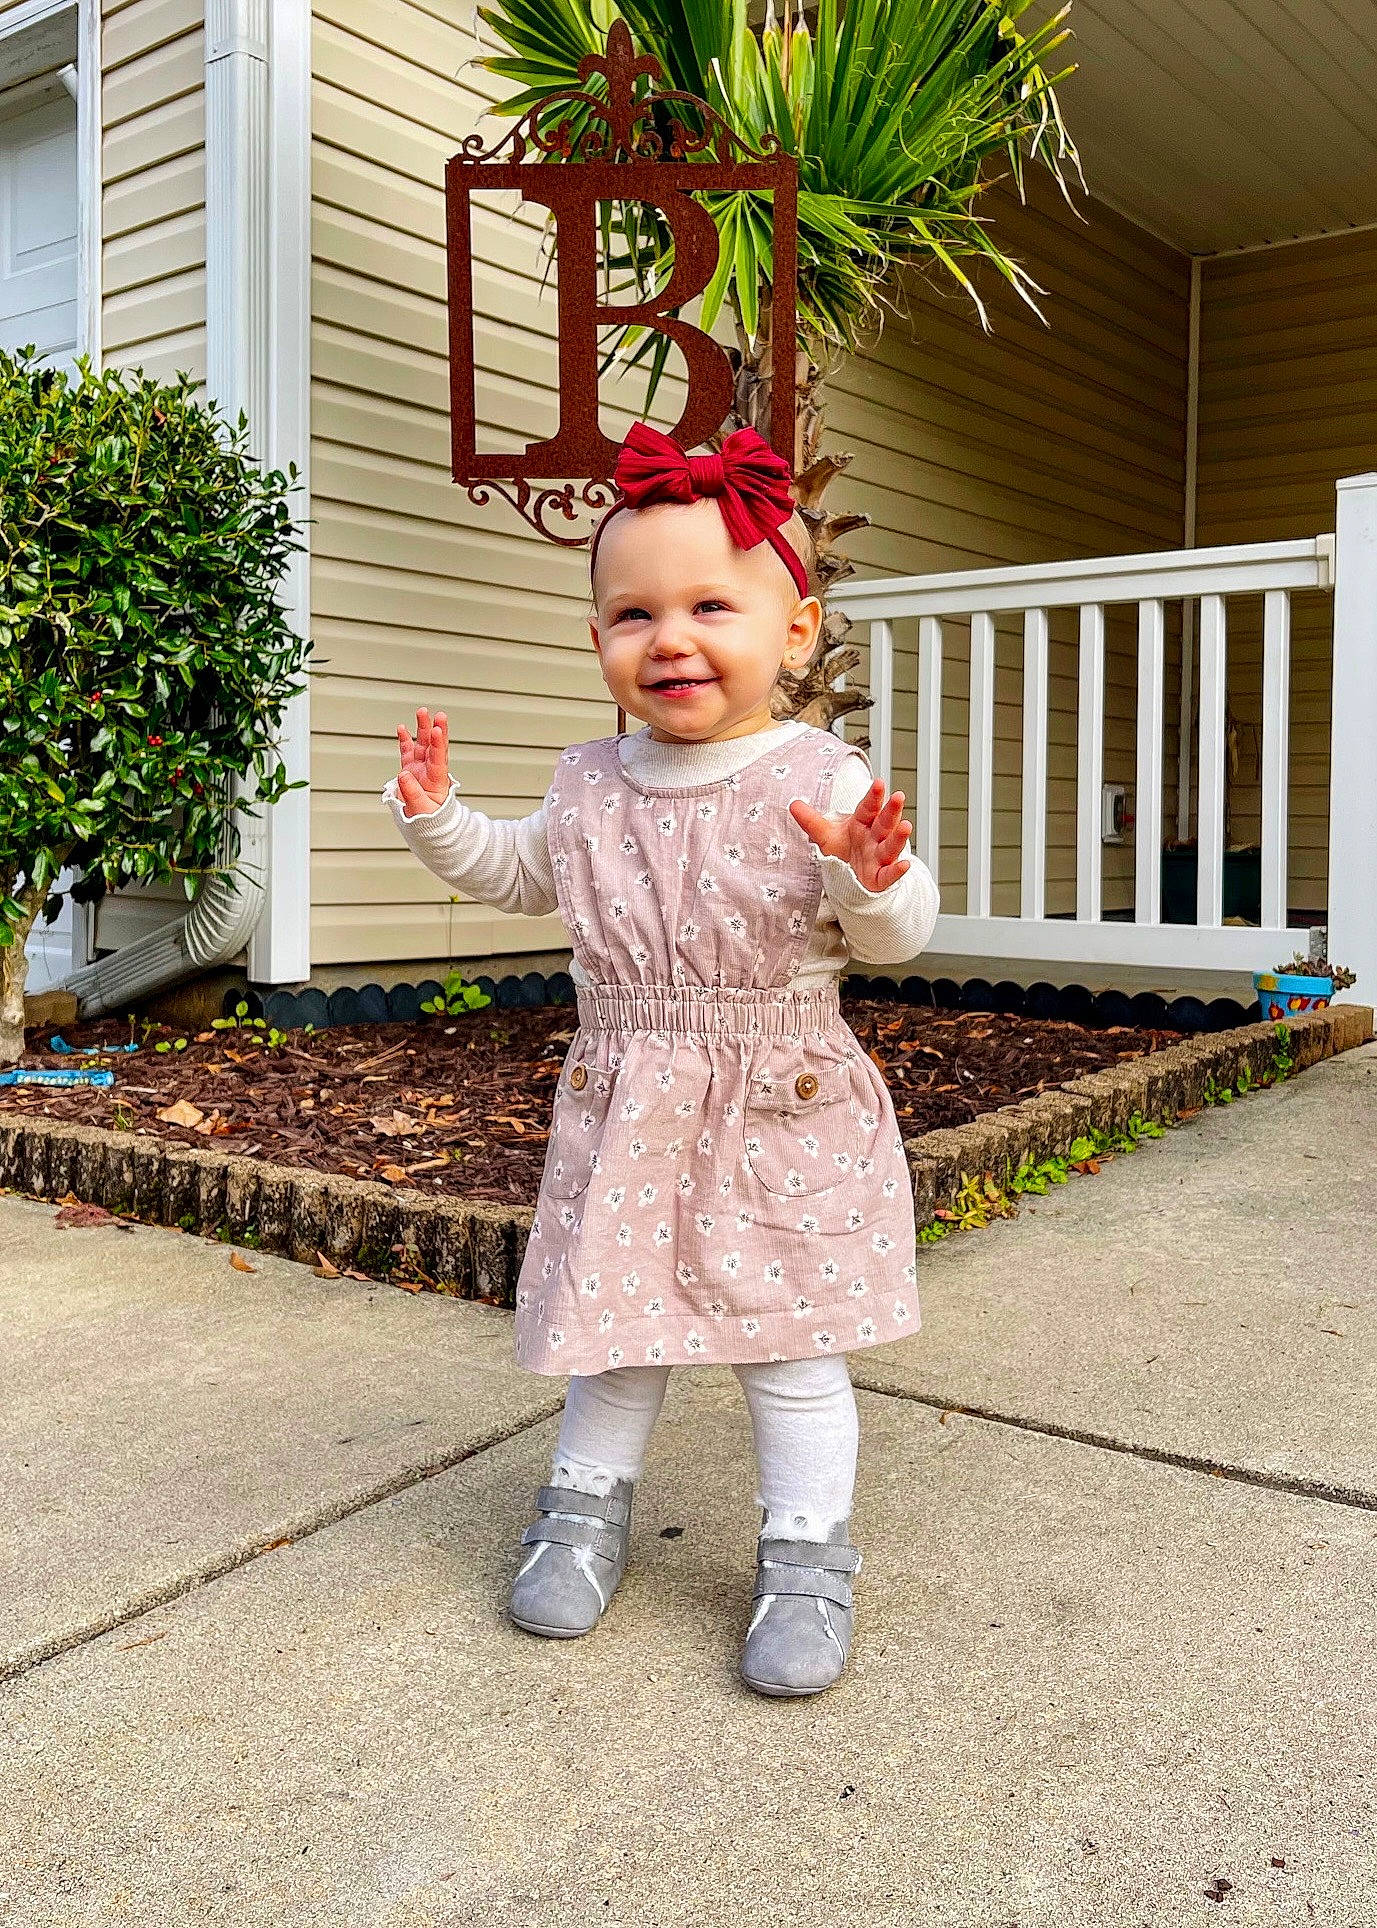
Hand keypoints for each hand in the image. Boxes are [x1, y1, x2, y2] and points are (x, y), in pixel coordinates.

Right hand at [395, 708, 450, 815]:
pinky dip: (405, 740)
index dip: (438, 745)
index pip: (438, 759)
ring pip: (422, 745)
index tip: (437, 730)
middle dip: (436, 730)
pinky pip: (407, 752)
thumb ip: (412, 793)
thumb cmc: (429, 819)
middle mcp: (430, 771)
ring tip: (422, 712)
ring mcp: (420, 768)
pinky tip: (402, 727)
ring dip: (422, 728)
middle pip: (434, 747)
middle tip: (438, 715)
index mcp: (437, 781)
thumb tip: (403, 775)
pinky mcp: (410, 770)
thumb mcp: (422, 810)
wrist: (425, 822)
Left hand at [790, 777, 911, 891]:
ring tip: (906, 826)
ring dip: (898, 837)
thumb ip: (811, 821)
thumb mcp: (825, 835)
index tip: (878, 783)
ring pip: (890, 846)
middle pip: (884, 823)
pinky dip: (898, 870)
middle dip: (891, 810)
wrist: (851, 879)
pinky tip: (905, 865)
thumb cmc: (844, 853)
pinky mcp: (880, 877)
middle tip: (898, 796)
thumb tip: (793, 804)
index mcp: (862, 824)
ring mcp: (879, 857)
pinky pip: (890, 874)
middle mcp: (874, 838)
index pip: (868, 808)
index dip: (874, 796)